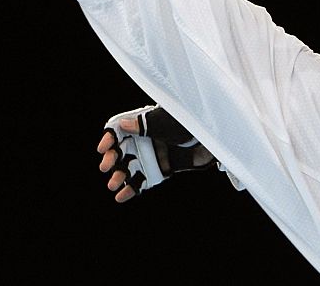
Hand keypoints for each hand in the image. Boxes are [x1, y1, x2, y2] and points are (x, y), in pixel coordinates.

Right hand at [97, 105, 215, 202]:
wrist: (214, 140)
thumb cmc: (191, 123)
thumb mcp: (168, 122)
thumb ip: (147, 125)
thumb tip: (124, 125)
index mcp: (142, 123)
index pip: (118, 130)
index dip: (109, 138)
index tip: (104, 148)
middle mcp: (143, 140)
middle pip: (121, 150)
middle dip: (112, 159)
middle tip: (106, 168)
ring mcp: (151, 156)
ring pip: (128, 167)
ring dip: (119, 176)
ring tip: (112, 185)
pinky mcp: (159, 170)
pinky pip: (142, 180)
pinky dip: (131, 189)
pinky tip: (121, 197)